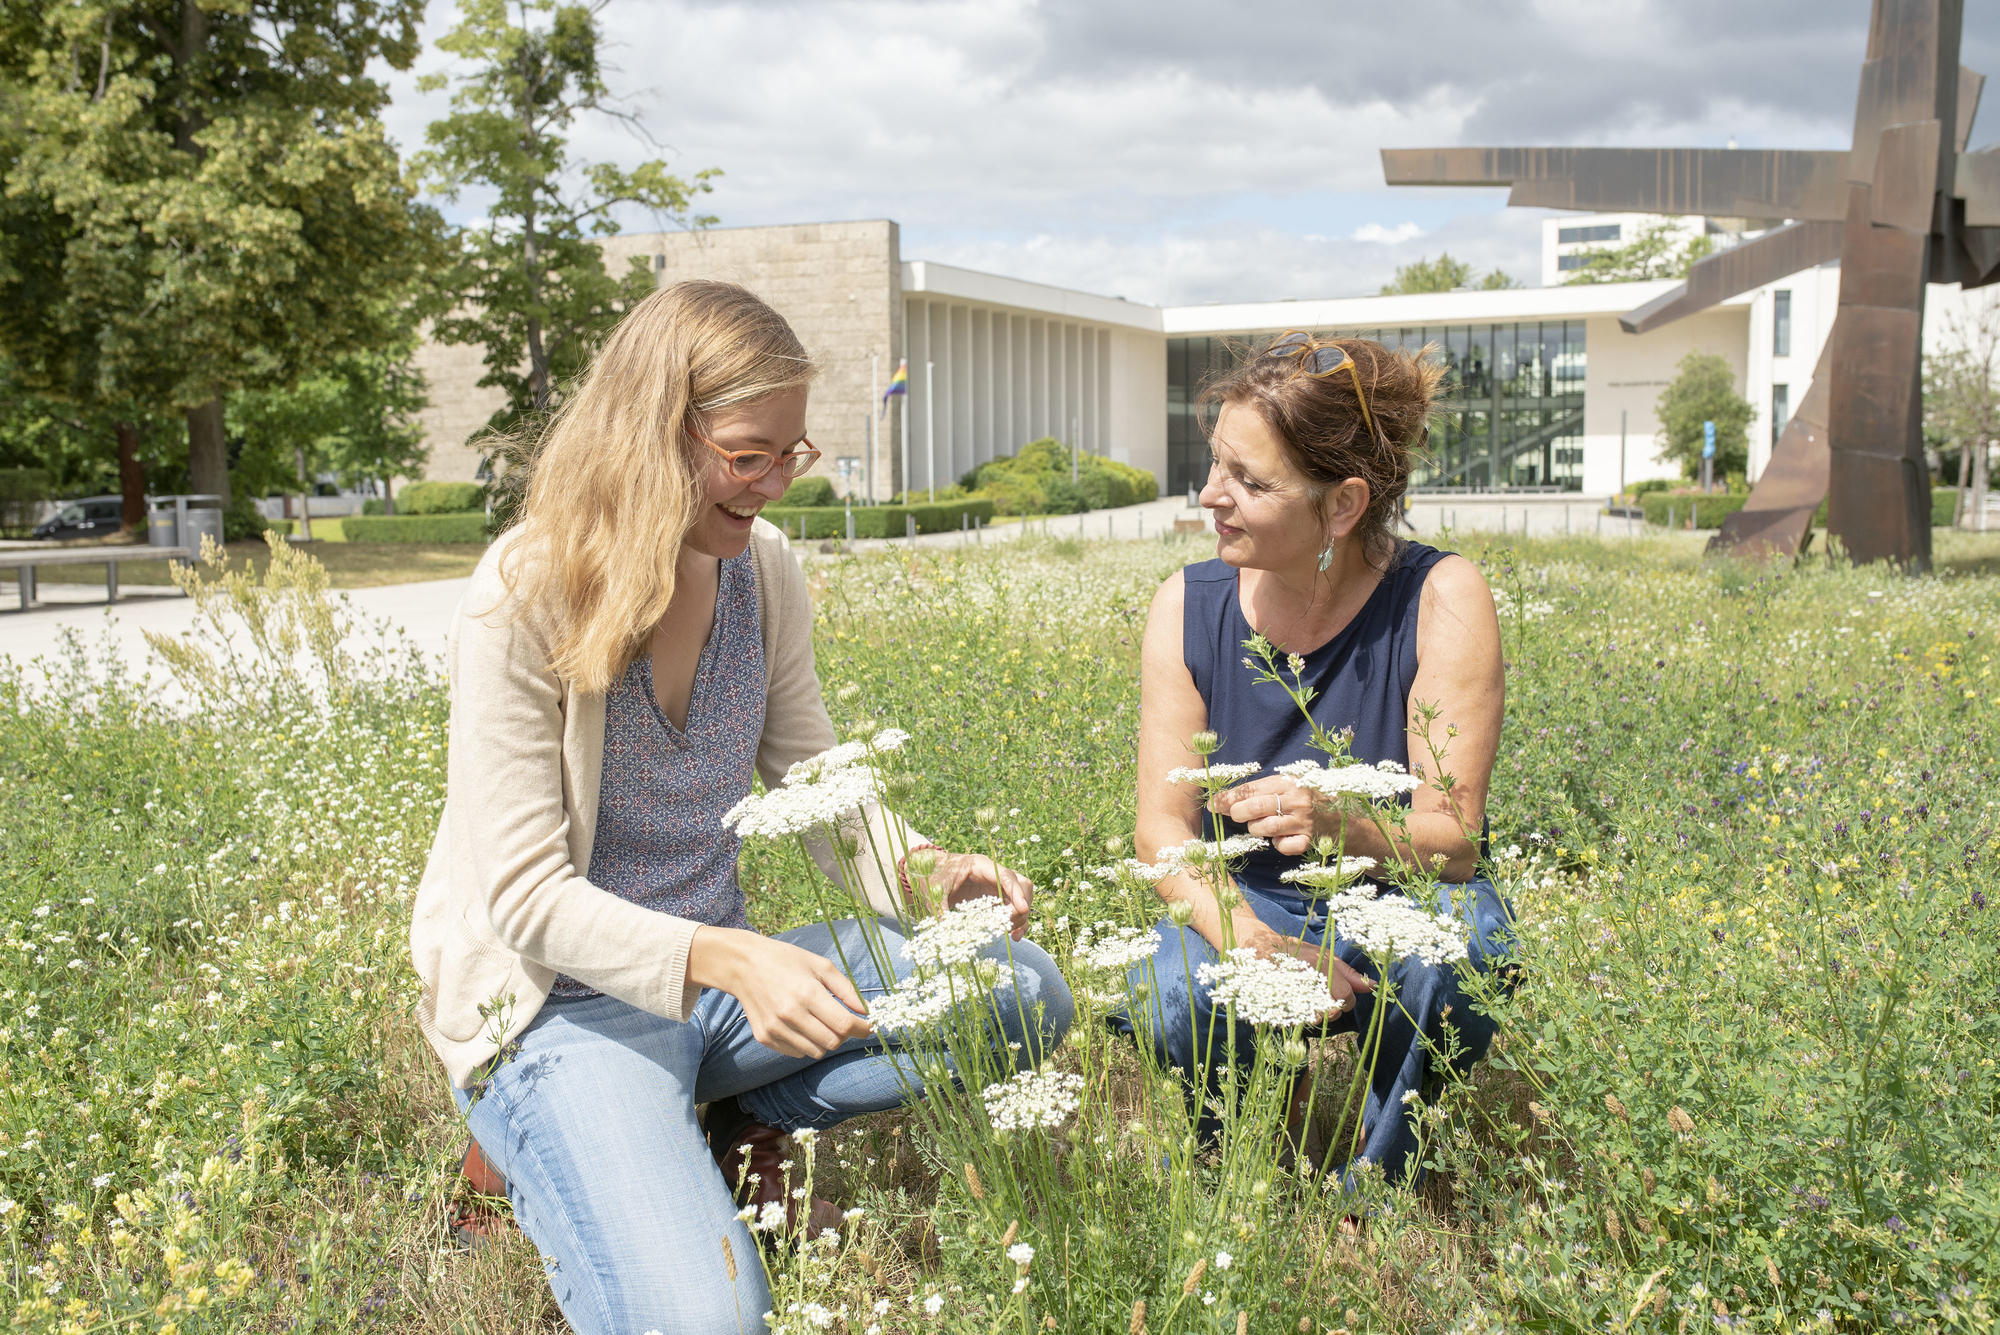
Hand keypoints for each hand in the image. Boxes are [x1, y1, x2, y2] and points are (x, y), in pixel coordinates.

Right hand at [688, 927, 873, 1058]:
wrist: (743, 965)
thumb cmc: (786, 961)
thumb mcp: (821, 965)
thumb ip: (846, 990)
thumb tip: (866, 1011)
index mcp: (807, 993)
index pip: (844, 1025)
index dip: (862, 1028)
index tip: (868, 1026)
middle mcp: (790, 1015)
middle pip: (832, 1042)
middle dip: (844, 1035)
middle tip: (842, 1021)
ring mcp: (775, 1029)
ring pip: (815, 1051)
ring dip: (824, 1040)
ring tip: (819, 1020)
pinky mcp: (765, 1037)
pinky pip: (796, 1053)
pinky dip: (805, 1043)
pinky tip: (800, 1024)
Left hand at [918, 850, 1033, 939]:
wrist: (928, 872)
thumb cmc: (933, 876)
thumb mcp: (935, 892)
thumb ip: (941, 910)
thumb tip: (946, 934)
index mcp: (980, 865)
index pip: (1006, 876)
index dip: (1017, 892)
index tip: (1023, 909)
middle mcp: (993, 873)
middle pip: (1021, 885)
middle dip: (1020, 906)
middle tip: (1008, 926)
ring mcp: (997, 884)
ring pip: (1021, 897)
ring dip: (1021, 916)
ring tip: (1013, 935)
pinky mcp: (995, 896)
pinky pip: (1013, 906)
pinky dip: (1016, 920)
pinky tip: (1013, 936)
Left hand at [1210, 777, 1326, 857]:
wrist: (1345, 820)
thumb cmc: (1309, 801)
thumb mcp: (1289, 787)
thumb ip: (1263, 791)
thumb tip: (1225, 801)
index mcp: (1288, 782)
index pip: (1251, 789)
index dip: (1228, 797)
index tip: (1213, 804)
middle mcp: (1296, 799)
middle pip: (1254, 807)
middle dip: (1238, 813)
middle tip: (1236, 816)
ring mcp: (1303, 821)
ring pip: (1264, 828)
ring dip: (1256, 829)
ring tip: (1261, 826)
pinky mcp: (1309, 840)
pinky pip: (1283, 847)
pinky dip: (1278, 845)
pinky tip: (1282, 839)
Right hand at [1248, 926, 1374, 1009]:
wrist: (1258, 945)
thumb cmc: (1296, 950)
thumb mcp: (1324, 956)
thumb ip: (1349, 973)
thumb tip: (1374, 987)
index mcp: (1319, 964)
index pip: (1345, 996)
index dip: (1346, 1001)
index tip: (1338, 996)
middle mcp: (1305, 978)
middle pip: (1331, 1011)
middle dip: (1331, 1010)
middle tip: (1322, 999)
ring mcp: (1288, 991)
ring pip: (1314, 1019)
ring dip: (1315, 1014)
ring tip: (1308, 1002)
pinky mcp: (1274, 1001)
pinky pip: (1295, 1019)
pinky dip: (1298, 1016)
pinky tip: (1295, 1005)